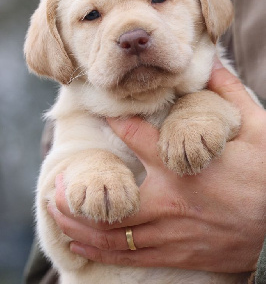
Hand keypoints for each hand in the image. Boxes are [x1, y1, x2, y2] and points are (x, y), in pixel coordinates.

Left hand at [48, 60, 265, 271]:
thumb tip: (210, 61)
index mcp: (183, 165)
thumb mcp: (258, 128)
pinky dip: (100, 250)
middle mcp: (170, 200)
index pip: (135, 135)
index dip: (113, 120)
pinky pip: (130, 256)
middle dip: (78, 192)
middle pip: (110, 196)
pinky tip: (81, 244)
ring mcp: (170, 231)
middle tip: (58, 184)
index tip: (99, 112)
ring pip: (112, 232)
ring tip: (58, 212)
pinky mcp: (176, 253)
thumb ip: (228, 93)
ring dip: (80, 222)